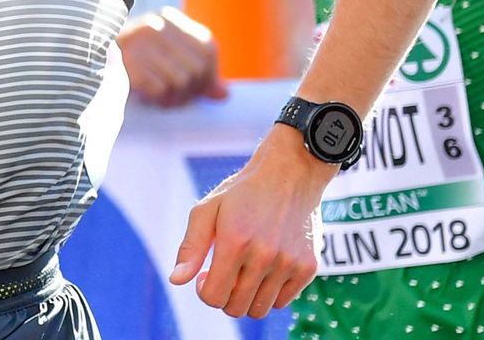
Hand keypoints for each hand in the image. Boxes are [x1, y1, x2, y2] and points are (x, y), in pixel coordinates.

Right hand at [118, 7, 227, 106]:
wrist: (85, 67)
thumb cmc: (134, 69)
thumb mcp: (168, 63)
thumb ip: (199, 75)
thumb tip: (224, 95)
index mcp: (167, 19)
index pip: (207, 49)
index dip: (207, 76)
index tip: (196, 90)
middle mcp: (154, 25)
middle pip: (197, 68)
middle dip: (190, 91)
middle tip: (172, 97)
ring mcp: (139, 41)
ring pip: (181, 81)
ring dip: (172, 98)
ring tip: (157, 96)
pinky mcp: (127, 62)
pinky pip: (161, 89)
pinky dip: (156, 99)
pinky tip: (145, 96)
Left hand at [168, 128, 329, 317]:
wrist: (289, 173)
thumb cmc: (242, 192)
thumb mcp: (208, 210)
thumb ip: (191, 247)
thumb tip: (176, 280)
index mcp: (235, 241)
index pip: (214, 297)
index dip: (205, 291)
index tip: (206, 276)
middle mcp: (264, 255)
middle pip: (236, 308)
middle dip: (224, 296)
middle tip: (225, 273)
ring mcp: (289, 263)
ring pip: (260, 309)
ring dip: (247, 297)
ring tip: (244, 272)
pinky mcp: (308, 267)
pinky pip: (283, 302)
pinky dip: (270, 293)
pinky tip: (264, 270)